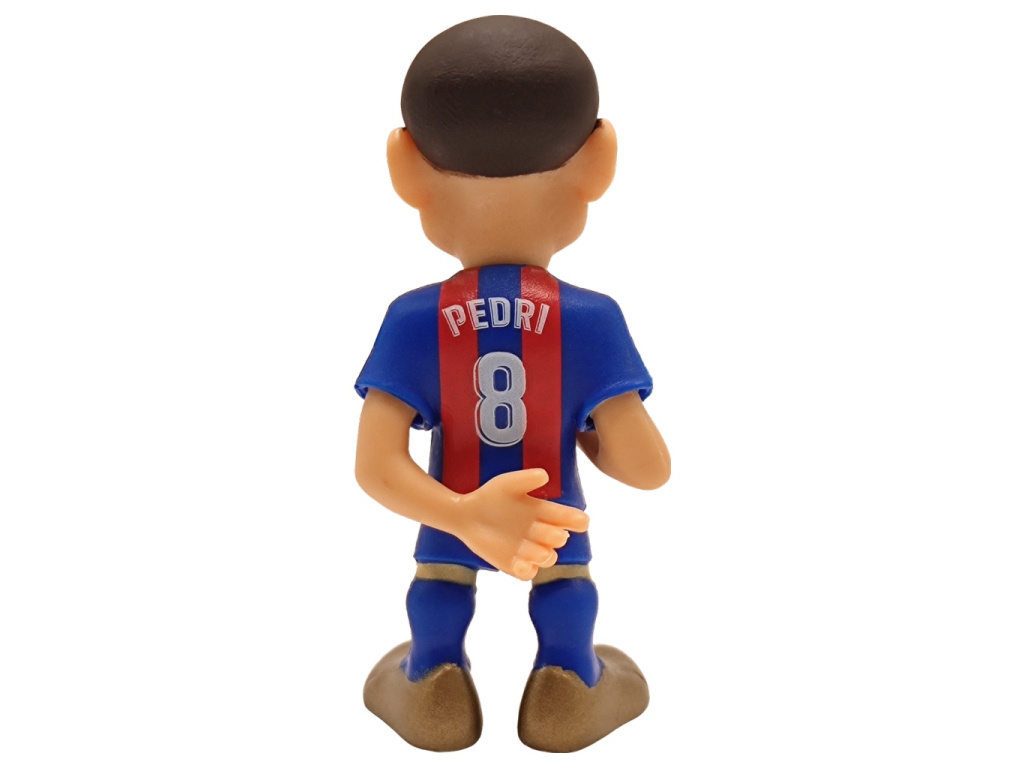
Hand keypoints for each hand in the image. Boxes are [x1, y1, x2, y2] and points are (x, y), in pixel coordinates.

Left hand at [455, 468, 588, 580]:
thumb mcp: (507, 484)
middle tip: (549, 532)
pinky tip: (518, 563)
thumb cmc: (490, 496)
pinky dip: (527, 570)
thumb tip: (545, 476)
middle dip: (556, 537)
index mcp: (545, 512)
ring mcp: (529, 550)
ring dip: (544, 556)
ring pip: (547, 559)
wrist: (467, 515)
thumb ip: (525, 479)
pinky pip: (528, 573)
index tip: (580, 521)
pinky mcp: (514, 564)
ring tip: (537, 552)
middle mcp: (541, 533)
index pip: (570, 519)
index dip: (577, 520)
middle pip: (559, 540)